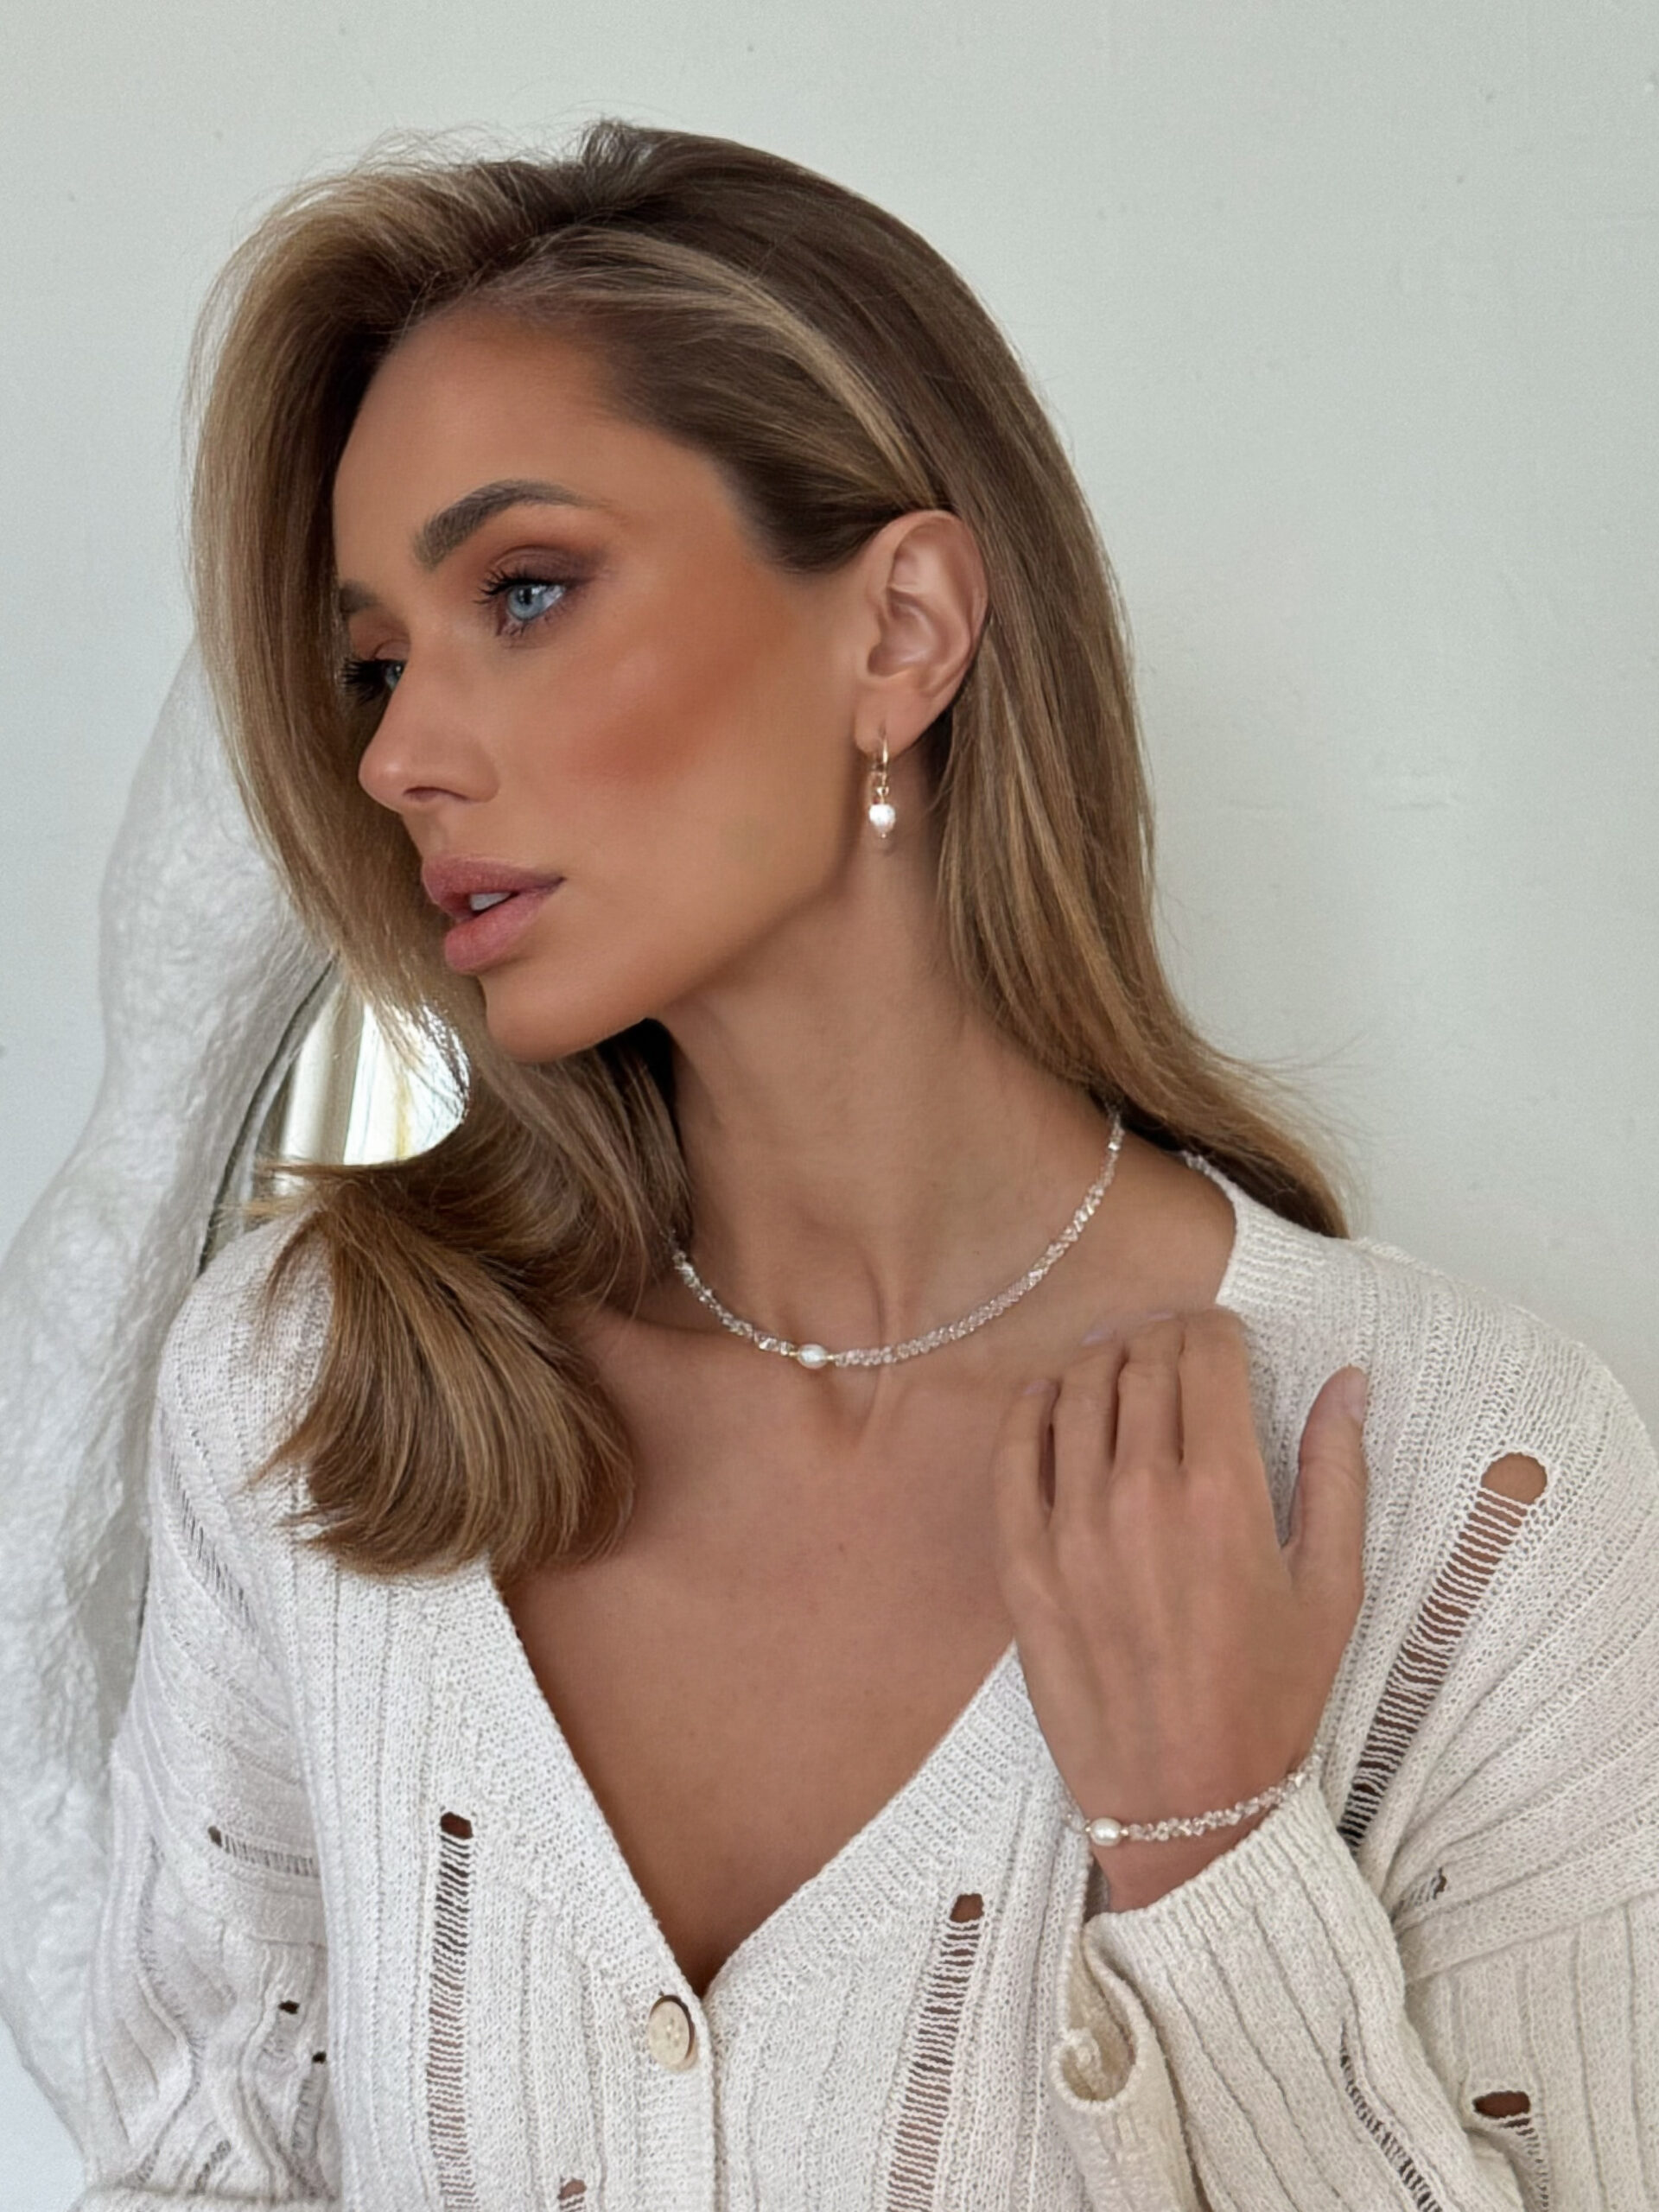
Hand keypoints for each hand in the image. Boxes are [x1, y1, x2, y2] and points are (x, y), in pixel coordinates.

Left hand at [991, 1308, 1367, 1910]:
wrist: (1186, 1802)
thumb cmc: (1270, 1700)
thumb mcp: (1334, 1589)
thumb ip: (1339, 1473)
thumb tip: (1347, 1383)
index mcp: (1223, 1494)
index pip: (1207, 1357)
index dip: (1217, 1331)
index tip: (1224, 1340)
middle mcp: (1140, 1494)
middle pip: (1140, 1363)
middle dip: (1162, 1338)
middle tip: (1174, 1349)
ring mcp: (1071, 1526)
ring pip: (1074, 1393)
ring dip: (1100, 1362)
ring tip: (1119, 1365)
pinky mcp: (1022, 1561)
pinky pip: (1012, 1453)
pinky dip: (1031, 1409)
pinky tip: (1049, 1398)